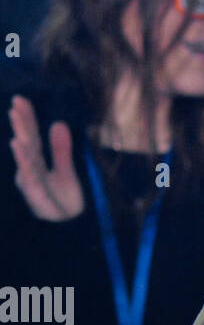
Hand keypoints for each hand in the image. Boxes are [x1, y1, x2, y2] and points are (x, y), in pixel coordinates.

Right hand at [8, 96, 83, 220]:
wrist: (67, 225)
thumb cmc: (63, 199)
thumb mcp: (66, 171)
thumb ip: (61, 149)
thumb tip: (59, 123)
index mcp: (38, 161)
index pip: (31, 136)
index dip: (27, 118)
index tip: (20, 99)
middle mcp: (31, 168)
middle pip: (26, 142)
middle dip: (21, 123)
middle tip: (16, 104)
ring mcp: (32, 180)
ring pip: (25, 157)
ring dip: (21, 138)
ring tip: (16, 118)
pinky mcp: (35, 193)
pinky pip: (29, 175)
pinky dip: (24, 160)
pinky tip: (19, 146)